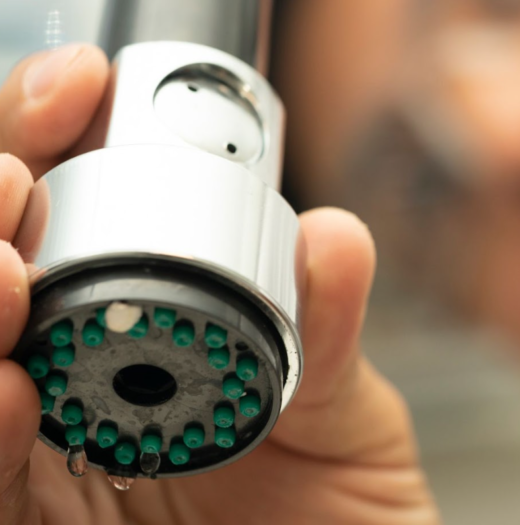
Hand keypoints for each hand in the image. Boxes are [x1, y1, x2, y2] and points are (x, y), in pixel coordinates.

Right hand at [0, 44, 439, 524]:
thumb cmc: (338, 505)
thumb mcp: (339, 406)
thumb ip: (326, 327)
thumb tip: (331, 235)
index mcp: (145, 331)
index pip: (76, 218)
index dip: (60, 146)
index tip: (80, 93)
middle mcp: (75, 384)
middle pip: (2, 273)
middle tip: (15, 178)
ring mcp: (43, 457)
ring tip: (3, 265)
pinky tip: (6, 392)